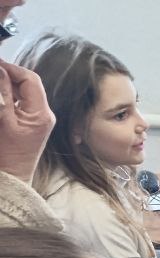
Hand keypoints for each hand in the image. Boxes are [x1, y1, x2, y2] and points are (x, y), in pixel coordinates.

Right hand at [0, 62, 55, 183]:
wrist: (12, 176)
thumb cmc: (8, 153)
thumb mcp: (3, 120)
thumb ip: (2, 94)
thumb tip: (1, 70)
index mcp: (41, 113)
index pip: (30, 79)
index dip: (11, 68)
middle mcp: (44, 114)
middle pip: (27, 83)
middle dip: (8, 74)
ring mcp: (38, 118)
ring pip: (22, 90)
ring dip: (7, 84)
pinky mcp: (30, 122)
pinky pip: (20, 101)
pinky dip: (8, 94)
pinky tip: (0, 95)